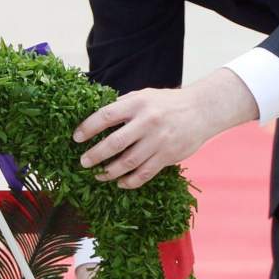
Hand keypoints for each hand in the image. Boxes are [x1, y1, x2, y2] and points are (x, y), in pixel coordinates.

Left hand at [73, 68, 258, 188]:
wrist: (202, 110)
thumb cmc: (168, 103)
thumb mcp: (144, 95)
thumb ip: (122, 105)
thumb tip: (96, 116)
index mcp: (138, 103)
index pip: (106, 116)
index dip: (88, 127)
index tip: (76, 137)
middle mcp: (147, 122)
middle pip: (115, 143)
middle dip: (95, 155)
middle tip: (83, 162)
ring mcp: (158, 140)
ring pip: (129, 162)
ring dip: (110, 171)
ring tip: (99, 175)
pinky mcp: (168, 156)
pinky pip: (145, 173)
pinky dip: (130, 181)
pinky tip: (121, 182)